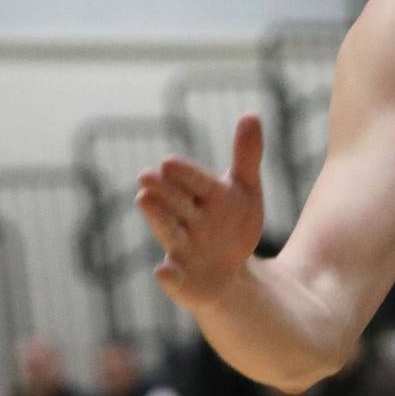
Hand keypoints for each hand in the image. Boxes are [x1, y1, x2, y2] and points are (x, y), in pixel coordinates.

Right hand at [135, 113, 265, 307]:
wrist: (230, 271)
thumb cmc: (233, 223)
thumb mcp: (246, 189)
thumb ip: (247, 155)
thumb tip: (251, 113)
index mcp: (205, 196)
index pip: (196, 181)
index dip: (185, 173)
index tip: (168, 162)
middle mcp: (188, 220)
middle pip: (176, 203)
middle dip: (163, 191)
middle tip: (146, 176)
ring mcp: (183, 250)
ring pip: (170, 232)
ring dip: (157, 218)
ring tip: (143, 199)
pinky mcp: (183, 282)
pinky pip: (175, 280)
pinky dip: (168, 276)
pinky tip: (162, 270)